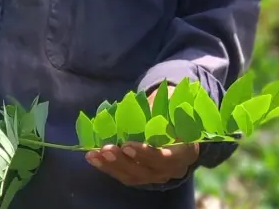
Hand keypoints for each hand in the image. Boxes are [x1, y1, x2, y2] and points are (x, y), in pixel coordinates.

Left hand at [85, 86, 200, 185]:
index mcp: (186, 152)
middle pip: (146, 171)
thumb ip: (161, 109)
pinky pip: (123, 175)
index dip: (146, 154)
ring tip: (95, 154)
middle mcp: (172, 169)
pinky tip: (93, 157)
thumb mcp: (172, 106)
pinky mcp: (141, 176)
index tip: (127, 144)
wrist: (174, 123)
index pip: (166, 158)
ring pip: (133, 176)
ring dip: (112, 165)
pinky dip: (107, 167)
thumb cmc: (172, 111)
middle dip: (124, 161)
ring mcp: (156, 175)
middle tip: (107, 148)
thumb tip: (138, 103)